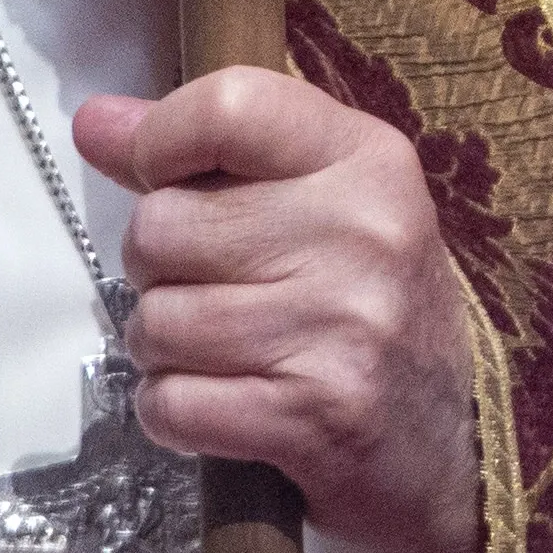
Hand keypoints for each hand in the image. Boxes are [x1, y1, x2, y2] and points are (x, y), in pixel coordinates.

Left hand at [70, 68, 486, 552]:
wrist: (458, 446)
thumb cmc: (372, 309)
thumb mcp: (318, 208)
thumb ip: (207, 157)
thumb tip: (93, 122)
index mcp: (368, 160)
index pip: (228, 106)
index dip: (161, 141)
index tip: (163, 177)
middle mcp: (363, 232)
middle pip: (163, 225)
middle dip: (159, 269)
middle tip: (214, 289)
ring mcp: (342, 326)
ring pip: (156, 321)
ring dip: (166, 349)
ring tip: (224, 352)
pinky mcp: (314, 415)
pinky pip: (171, 404)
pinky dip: (175, 413)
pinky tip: (225, 404)